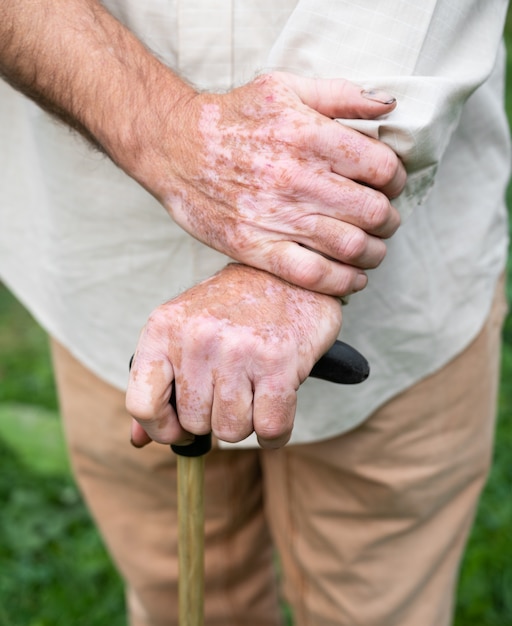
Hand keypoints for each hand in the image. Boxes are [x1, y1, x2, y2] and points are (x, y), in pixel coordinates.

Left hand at [126, 263, 341, 448]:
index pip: (141, 403)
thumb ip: (158, 384)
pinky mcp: (277, 362)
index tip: (180, 428)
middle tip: (232, 387)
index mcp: (164, 328)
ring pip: (232, 431)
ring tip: (255, 387)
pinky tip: (276, 403)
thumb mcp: (186, 331)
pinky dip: (275, 431)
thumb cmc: (235, 308)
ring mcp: (238, 350)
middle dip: (215, 417)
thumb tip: (140, 439)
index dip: (161, 428)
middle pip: (194, 423)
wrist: (289, 274)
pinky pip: (270, 430)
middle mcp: (197, 338)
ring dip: (247, 421)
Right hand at [130, 72, 404, 296]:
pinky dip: (343, 283)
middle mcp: (298, 180)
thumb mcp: (285, 86)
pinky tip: (352, 279)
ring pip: (351, 248)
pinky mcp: (256, 247)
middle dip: (390, 220)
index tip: (390, 186)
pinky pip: (314, 275)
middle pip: (374, 213)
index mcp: (311, 137)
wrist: (175, 148)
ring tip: (372, 249)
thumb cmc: (233, 118)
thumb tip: (388, 107)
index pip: (382, 169)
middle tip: (384, 221)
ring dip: (374, 253)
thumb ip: (341, 95)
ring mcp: (277, 217)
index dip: (396, 180)